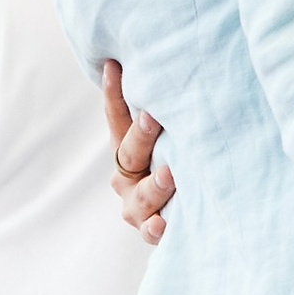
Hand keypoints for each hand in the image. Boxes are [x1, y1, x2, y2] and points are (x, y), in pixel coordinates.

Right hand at [100, 60, 174, 246]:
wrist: (179, 221)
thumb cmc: (176, 166)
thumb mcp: (168, 139)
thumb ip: (163, 112)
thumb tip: (176, 62)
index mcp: (125, 149)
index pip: (116, 117)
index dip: (114, 93)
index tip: (115, 66)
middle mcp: (126, 177)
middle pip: (129, 154)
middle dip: (141, 136)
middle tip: (152, 117)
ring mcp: (136, 207)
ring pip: (141, 195)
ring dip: (154, 184)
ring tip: (170, 173)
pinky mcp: (151, 230)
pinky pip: (151, 232)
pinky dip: (155, 228)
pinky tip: (162, 223)